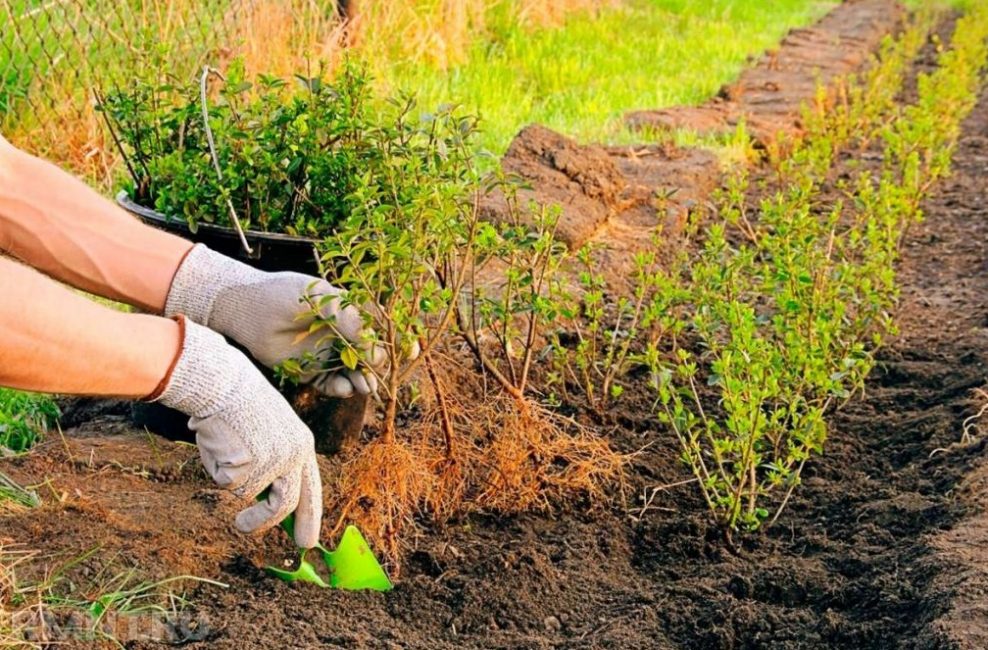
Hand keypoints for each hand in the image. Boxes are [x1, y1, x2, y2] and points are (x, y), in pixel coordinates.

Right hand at [152, 318, 321, 546]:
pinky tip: (219, 443)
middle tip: (244, 527)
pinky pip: (227, 483)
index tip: (308, 541)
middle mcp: (294, 455)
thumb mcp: (270, 432)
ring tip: (224, 459)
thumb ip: (274, 465)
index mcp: (303, 445)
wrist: (223, 382)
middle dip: (265, 524)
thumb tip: (267, 504)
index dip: (309, 517)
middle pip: (286, 504)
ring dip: (233, 484)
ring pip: (249, 494)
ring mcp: (273, 461)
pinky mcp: (249, 464)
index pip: (311, 490)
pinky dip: (217, 469)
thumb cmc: (240, 405)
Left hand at [164, 244, 382, 397]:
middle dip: (378, 367)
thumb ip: (350, 322)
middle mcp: (339, 334)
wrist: (243, 309)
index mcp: (347, 312)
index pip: (379, 329)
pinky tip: (345, 388)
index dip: (395, 342)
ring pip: (353, 373)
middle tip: (380, 376)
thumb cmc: (282, 295)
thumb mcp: (322, 301)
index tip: (409, 353)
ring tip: (365, 387)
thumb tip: (376, 350)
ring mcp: (325, 353)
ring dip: (363, 381)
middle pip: (370, 355)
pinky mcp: (308, 371)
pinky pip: (331, 384)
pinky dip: (341, 389)